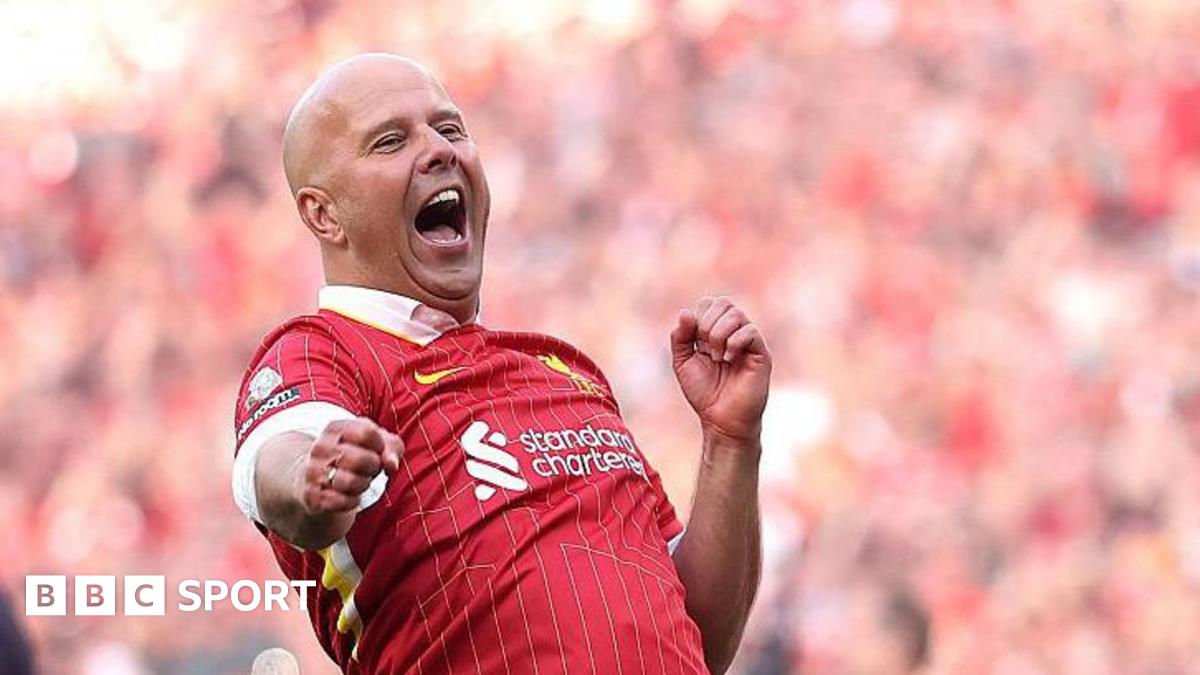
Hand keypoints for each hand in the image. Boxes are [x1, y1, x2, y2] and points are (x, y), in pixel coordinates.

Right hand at [295, 418, 401, 514]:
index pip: (367, 433)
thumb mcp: (374, 441)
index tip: (376, 450)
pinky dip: (353, 501)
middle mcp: (322, 448)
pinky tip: (350, 495)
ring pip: (351, 481)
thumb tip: (392, 465)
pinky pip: (343, 501)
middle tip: (370, 468)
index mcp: (336, 429)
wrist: (316, 476)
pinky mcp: (314, 496)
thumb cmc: (353, 454)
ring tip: (360, 481)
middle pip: (362, 459)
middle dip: (374, 467)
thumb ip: (391, 446)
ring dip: (363, 484)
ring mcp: (314, 472)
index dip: (380, 445)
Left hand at [670, 297, 771, 443]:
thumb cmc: (704, 393)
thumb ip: (680, 337)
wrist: (721, 420)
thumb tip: (686, 312)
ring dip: (718, 335)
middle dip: (707, 324)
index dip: (698, 318)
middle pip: (723, 302)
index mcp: (716, 331)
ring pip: (736, 314)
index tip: (695, 344)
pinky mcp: (761, 354)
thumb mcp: (683, 362)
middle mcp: (734, 332)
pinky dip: (733, 343)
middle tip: (704, 349)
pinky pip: (750, 331)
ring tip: (716, 357)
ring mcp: (749, 342)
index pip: (709, 303)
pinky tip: (728, 360)